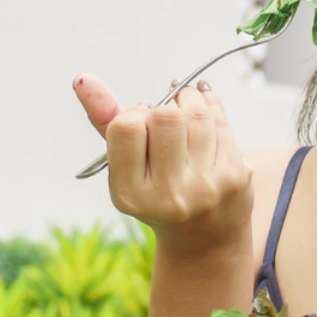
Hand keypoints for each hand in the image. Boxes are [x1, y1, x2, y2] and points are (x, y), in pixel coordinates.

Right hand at [73, 74, 251, 254]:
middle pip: (165, 116)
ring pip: (197, 115)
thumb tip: (82, 79)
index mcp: (130, 194)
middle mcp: (167, 196)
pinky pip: (222, 123)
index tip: (142, 119)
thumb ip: (105, 120)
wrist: (205, 237)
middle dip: (165, 107)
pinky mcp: (234, 179)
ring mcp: (205, 189)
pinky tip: (206, 108)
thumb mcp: (125, 165)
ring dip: (190, 99)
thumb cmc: (158, 190)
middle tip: (166, 115)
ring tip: (186, 101)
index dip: (135, 113)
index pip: (126, 128)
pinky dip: (212, 107)